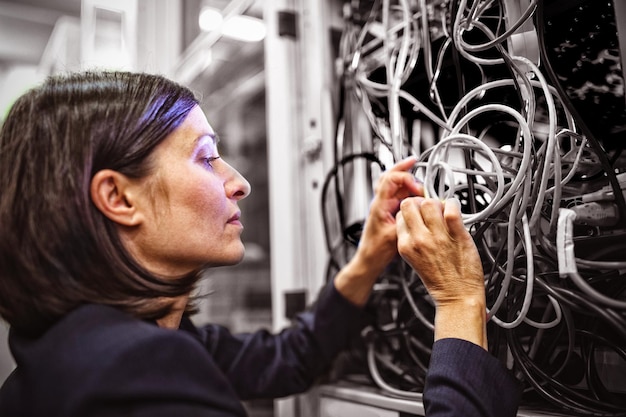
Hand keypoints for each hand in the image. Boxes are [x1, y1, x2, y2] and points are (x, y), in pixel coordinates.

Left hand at [334, 157, 422, 306]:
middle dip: (403, 168)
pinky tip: (417, 192)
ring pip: (394, 185)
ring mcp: (384, 206)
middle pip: (390, 176)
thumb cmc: (376, 250)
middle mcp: (380, 202)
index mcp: (379, 205)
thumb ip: (407, 221)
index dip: (405, 178)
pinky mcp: (389, 211)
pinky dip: (408, 190)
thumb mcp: (395, 236)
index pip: (389, 179)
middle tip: (414, 162)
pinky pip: (398, 195)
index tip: (418, 188)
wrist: (369, 260)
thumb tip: (420, 209)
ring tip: (418, 174)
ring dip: (406, 179)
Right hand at [396, 197, 486, 347]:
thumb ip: (413, 239)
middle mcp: (419, 239)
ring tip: (444, 211)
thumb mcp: (415, 260)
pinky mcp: (456, 235)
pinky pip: (452, 208)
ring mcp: (437, 236)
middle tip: (431, 208)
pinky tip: (455, 210)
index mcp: (406, 245)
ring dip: (438, 203)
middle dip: (421, 202)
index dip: (411, 210)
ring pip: (430, 202)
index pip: (401, 214)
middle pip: (411, 204)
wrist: (458, 297)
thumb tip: (419, 219)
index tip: (419, 212)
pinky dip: (454, 204)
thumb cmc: (441, 282)